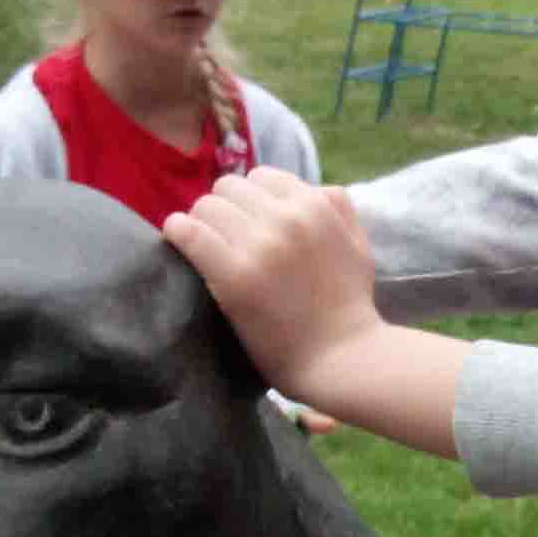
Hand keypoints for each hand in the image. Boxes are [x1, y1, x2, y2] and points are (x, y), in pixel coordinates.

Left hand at [163, 170, 376, 394]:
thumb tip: (313, 187)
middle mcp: (287, 218)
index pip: (261, 176)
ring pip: (205, 206)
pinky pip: (189, 233)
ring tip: (206, 249)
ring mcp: (260, 246)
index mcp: (316, 205)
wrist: (342, 359)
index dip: (251, 200)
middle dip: (225, 211)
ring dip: (201, 224)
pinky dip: (178, 233)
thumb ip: (339, 208)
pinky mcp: (234, 276)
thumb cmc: (350, 307)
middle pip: (229, 188)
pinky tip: (178, 241)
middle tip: (225, 240)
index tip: (247, 224)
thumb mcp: (359, 245)